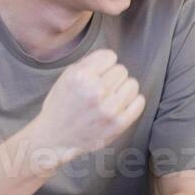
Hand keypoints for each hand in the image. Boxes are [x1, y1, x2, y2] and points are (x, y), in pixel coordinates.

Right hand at [27, 50, 145, 168]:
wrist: (55, 137)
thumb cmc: (62, 105)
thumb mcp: (67, 77)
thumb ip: (89, 62)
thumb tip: (111, 57)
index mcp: (81, 76)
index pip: (110, 57)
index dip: (104, 65)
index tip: (98, 74)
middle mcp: (96, 91)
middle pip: (122, 70)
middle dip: (113, 77)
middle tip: (102, 89)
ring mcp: (109, 109)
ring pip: (132, 84)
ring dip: (123, 89)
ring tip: (111, 97)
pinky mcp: (119, 124)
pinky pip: (139, 102)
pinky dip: (133, 101)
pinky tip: (121, 105)